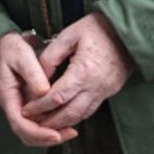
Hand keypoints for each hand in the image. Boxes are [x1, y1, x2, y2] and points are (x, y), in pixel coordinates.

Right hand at [0, 32, 76, 147]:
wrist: (0, 45)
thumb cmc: (9, 49)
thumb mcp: (22, 56)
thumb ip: (33, 74)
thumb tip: (44, 93)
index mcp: (7, 96)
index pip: (19, 124)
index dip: (38, 133)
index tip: (56, 134)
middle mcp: (13, 105)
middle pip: (27, 133)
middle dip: (47, 138)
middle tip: (69, 134)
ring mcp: (20, 106)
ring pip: (33, 130)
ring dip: (51, 133)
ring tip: (71, 130)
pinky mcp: (27, 103)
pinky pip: (38, 120)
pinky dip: (51, 124)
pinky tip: (66, 119)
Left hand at [22, 12, 133, 130]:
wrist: (127, 29)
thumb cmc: (96, 28)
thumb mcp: (68, 35)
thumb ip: (50, 57)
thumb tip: (38, 78)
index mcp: (84, 71)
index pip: (57, 97)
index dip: (40, 106)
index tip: (27, 109)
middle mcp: (96, 86)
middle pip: (69, 113)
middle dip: (49, 122)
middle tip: (32, 124)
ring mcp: (105, 90)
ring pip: (81, 116)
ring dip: (63, 123)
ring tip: (45, 124)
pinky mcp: (110, 91)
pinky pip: (91, 109)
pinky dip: (76, 116)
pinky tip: (64, 116)